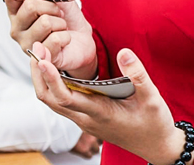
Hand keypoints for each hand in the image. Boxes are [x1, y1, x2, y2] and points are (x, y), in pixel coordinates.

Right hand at [4, 0, 97, 79]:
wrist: (82, 40)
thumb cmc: (65, 17)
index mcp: (15, 10)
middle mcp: (16, 28)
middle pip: (30, 6)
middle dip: (52, 6)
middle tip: (58, 13)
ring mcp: (26, 44)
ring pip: (45, 23)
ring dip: (60, 22)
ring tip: (60, 27)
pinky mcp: (40, 57)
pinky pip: (56, 39)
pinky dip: (66, 36)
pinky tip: (63, 40)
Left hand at [30, 43, 184, 164]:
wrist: (156, 146)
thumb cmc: (154, 123)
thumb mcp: (153, 99)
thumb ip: (138, 76)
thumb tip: (124, 52)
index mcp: (99, 113)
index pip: (66, 97)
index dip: (51, 78)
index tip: (43, 59)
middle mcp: (85, 118)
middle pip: (50, 99)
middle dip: (39, 74)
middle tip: (37, 47)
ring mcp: (83, 119)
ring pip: (52, 101)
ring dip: (43, 78)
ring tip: (41, 53)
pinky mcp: (85, 117)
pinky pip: (60, 101)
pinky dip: (52, 84)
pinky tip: (54, 67)